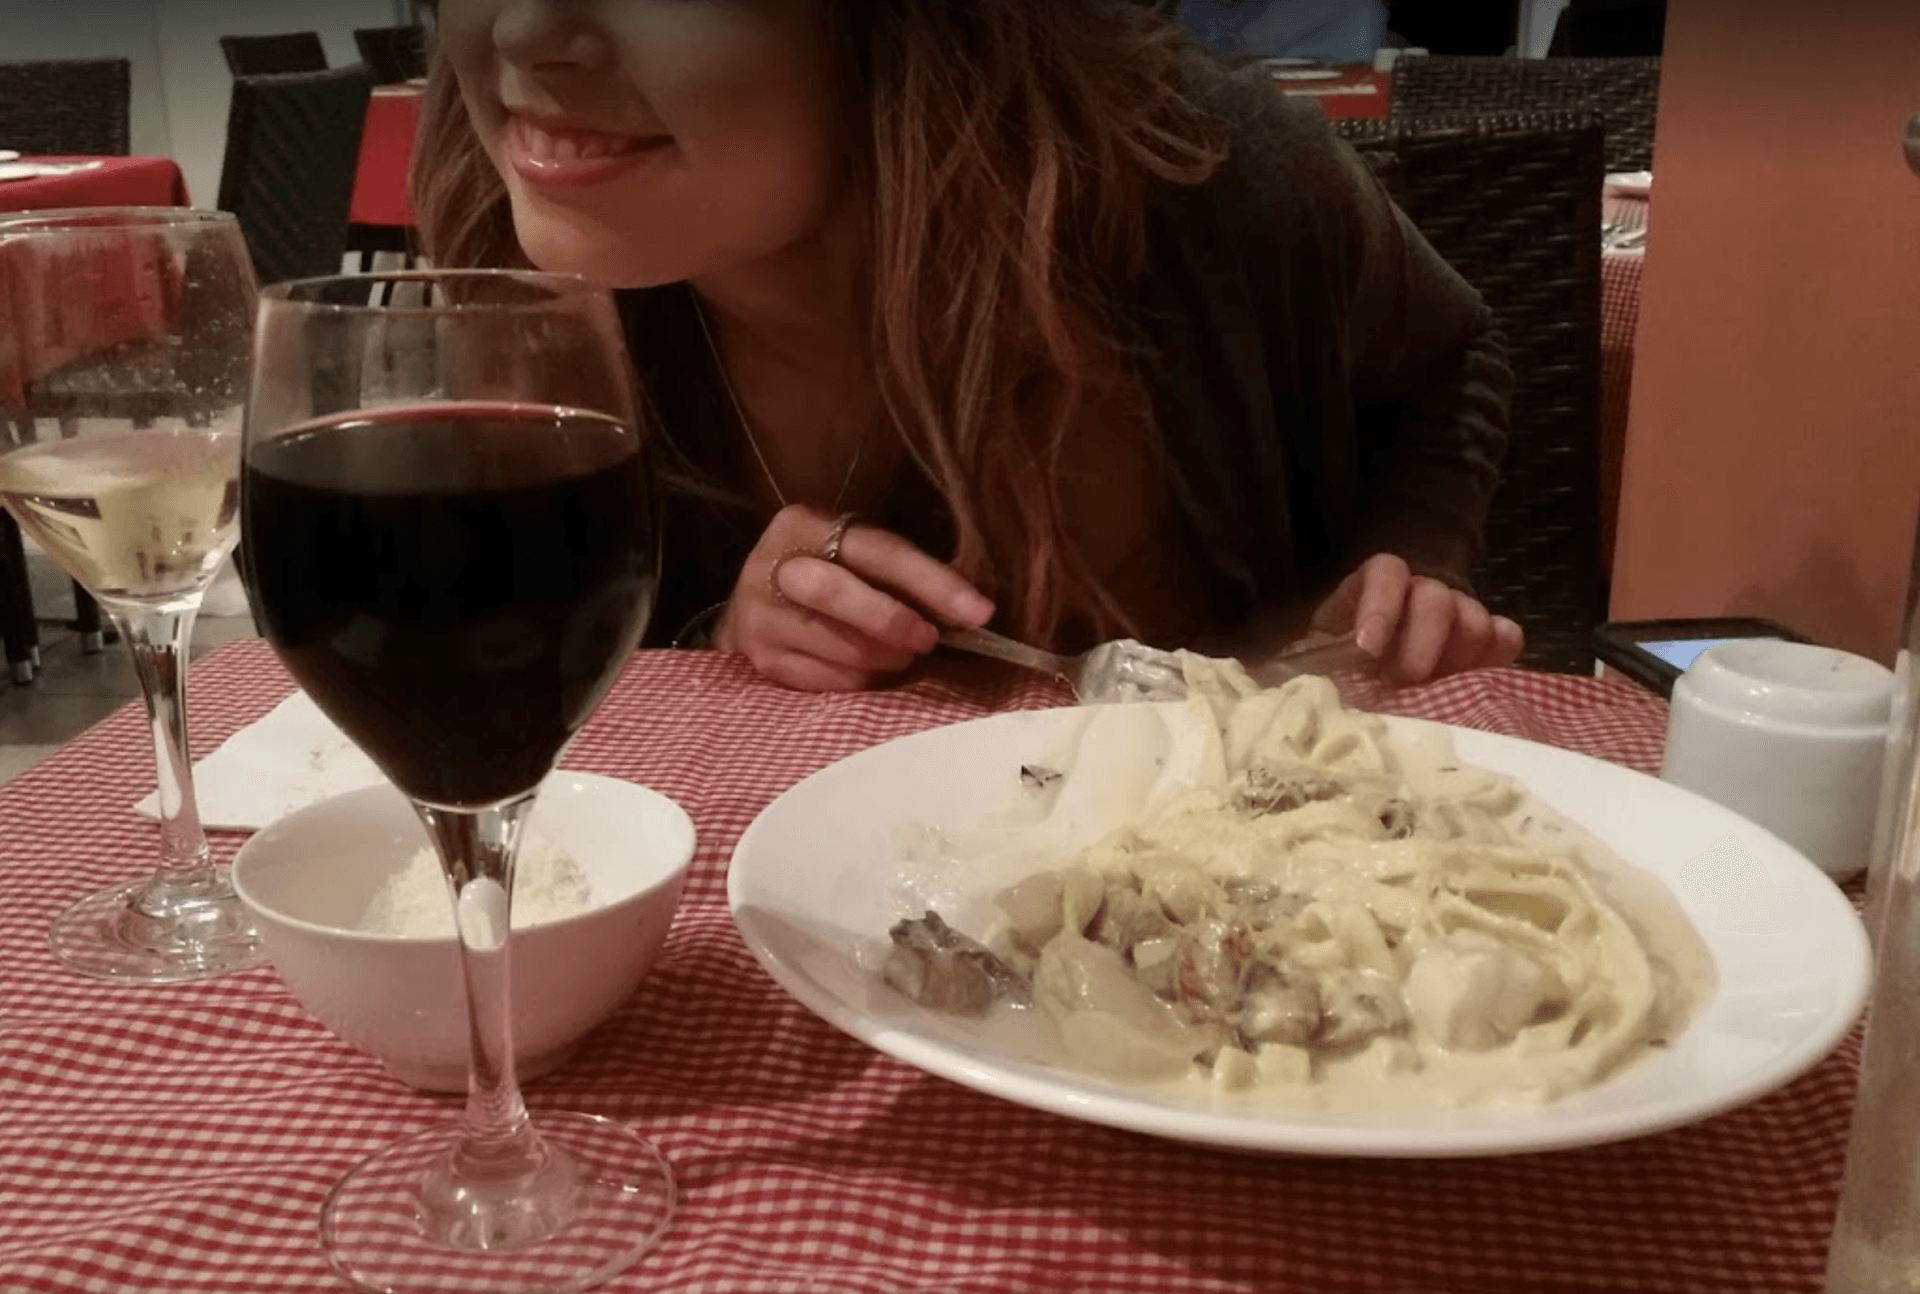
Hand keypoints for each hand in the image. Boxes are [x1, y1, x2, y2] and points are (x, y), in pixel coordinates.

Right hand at [712, 505, 995, 690]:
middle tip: (930, 641)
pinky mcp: (761, 659)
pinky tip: (871, 668)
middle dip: (893, 621)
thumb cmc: (827, 572)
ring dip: (883, 657)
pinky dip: (860, 678)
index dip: (932, 582)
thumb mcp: (854, 553)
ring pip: (835, 645)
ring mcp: (760, 616)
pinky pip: (825, 679)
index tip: (978, 612)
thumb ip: (900, 572)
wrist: (755, 603)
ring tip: (902, 655)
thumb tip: (970, 608)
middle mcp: (773, 565)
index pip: (877, 551)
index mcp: (805, 524)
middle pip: (837, 593)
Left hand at [1306, 553, 1523, 684]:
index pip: (1386, 572)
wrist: (1377, 676)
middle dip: (1419, 647)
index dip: (1381, 606)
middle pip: (1436, 598)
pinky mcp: (1486, 641)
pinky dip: (1494, 660)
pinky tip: (1473, 684)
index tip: (1368, 648)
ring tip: (1430, 693)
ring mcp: (1458, 613)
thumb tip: (1302, 680)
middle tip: (1400, 684)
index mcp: (1375, 587)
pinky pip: (1505, 637)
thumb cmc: (1342, 664)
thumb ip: (1319, 660)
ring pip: (1473, 619)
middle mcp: (1420, 592)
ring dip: (1454, 660)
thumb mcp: (1320, 657)